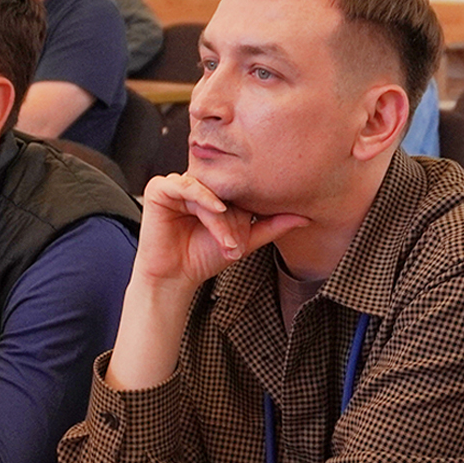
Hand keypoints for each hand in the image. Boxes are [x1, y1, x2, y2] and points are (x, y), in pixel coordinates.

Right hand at [134, 171, 307, 291]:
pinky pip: (185, 186)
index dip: (249, 210)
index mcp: (216, 191)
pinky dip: (202, 197)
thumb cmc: (204, 257)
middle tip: (237, 247)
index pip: (239, 189)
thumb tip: (304, 217)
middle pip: (225, 190)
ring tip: (225, 244)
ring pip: (209, 192)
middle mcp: (198, 184)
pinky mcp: (159, 189)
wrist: (175, 277)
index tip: (254, 234)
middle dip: (234, 221)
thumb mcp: (245, 240)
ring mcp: (178, 185)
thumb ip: (272, 226)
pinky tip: (214, 211)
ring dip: (220, 220)